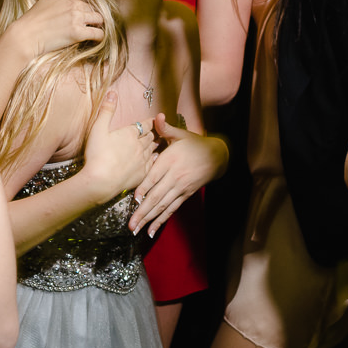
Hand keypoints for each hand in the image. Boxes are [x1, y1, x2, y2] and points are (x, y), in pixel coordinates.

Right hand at [5, 0, 105, 58]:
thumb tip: (69, 2)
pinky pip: (98, 34)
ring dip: (98, 26)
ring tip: (94, 32)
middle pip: (93, 9)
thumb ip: (60, 0)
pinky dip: (99, 37)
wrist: (25, 35)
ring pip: (99, 19)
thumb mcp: (46, 2)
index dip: (85, 7)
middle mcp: (74, 4)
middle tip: (89, 26)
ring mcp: (77, 18)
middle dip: (92, 17)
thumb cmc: (32, 20)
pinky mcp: (78, 33)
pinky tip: (96, 41)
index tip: (84, 15)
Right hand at [82, 91, 156, 199]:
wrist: (101, 181)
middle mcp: (139, 145)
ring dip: (155, 144)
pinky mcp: (142, 173)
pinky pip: (152, 163)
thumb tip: (112, 92)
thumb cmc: (97, 154)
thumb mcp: (98, 128)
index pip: (145, 124)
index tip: (154, 119)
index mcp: (130, 133)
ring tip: (157, 141)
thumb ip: (106, 110)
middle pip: (150, 136)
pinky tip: (155, 158)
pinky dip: (154, 158)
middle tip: (158, 130)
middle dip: (154, 132)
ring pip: (152, 149)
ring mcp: (142, 160)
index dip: (150, 121)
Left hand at [131, 115, 224, 236]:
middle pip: (157, 196)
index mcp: (170, 161)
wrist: (217, 157)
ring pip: (162, 206)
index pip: (155, 177)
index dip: (144, 188)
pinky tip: (151, 230)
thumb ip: (165, 128)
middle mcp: (174, 177)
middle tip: (130, 224)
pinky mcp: (185, 195)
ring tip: (136, 230)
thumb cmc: (194, 144)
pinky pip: (171, 209)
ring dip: (149, 219)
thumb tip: (156, 116)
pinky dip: (161, 220)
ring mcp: (180, 188)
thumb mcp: (181, 134)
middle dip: (142, 212)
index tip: (134, 199)